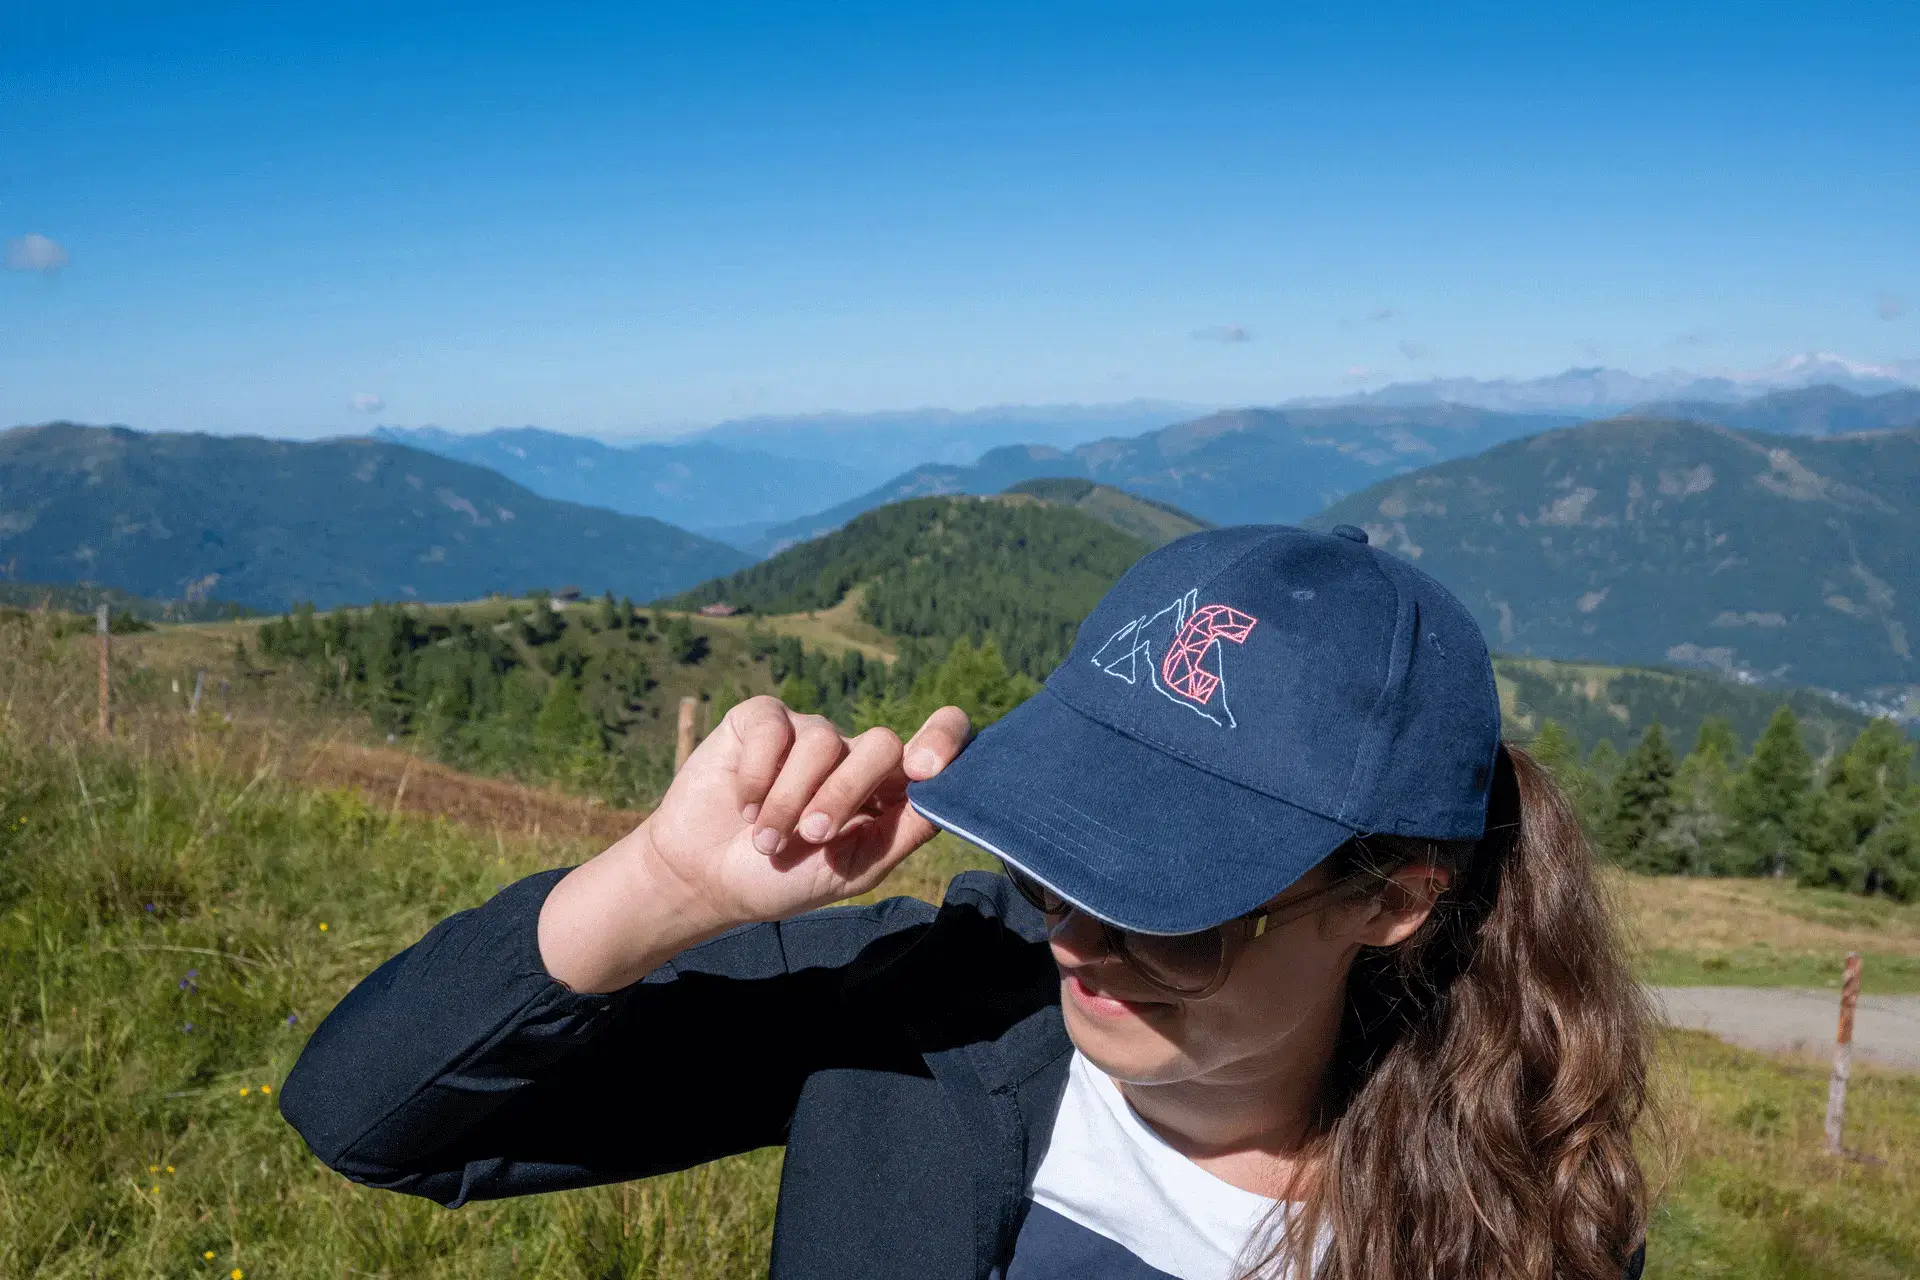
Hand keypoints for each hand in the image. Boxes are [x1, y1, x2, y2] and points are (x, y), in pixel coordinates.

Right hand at [645, 696, 971, 925]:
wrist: (705, 881)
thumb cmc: (783, 879)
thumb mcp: (852, 870)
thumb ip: (902, 833)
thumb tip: (945, 798)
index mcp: (885, 790)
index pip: (937, 742)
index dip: (944, 740)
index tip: (924, 769)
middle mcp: (851, 754)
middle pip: (881, 744)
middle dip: (846, 793)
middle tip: (812, 836)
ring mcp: (806, 734)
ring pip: (824, 742)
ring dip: (791, 800)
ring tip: (766, 839)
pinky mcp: (762, 721)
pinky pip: (775, 730)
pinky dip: (758, 777)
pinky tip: (744, 806)